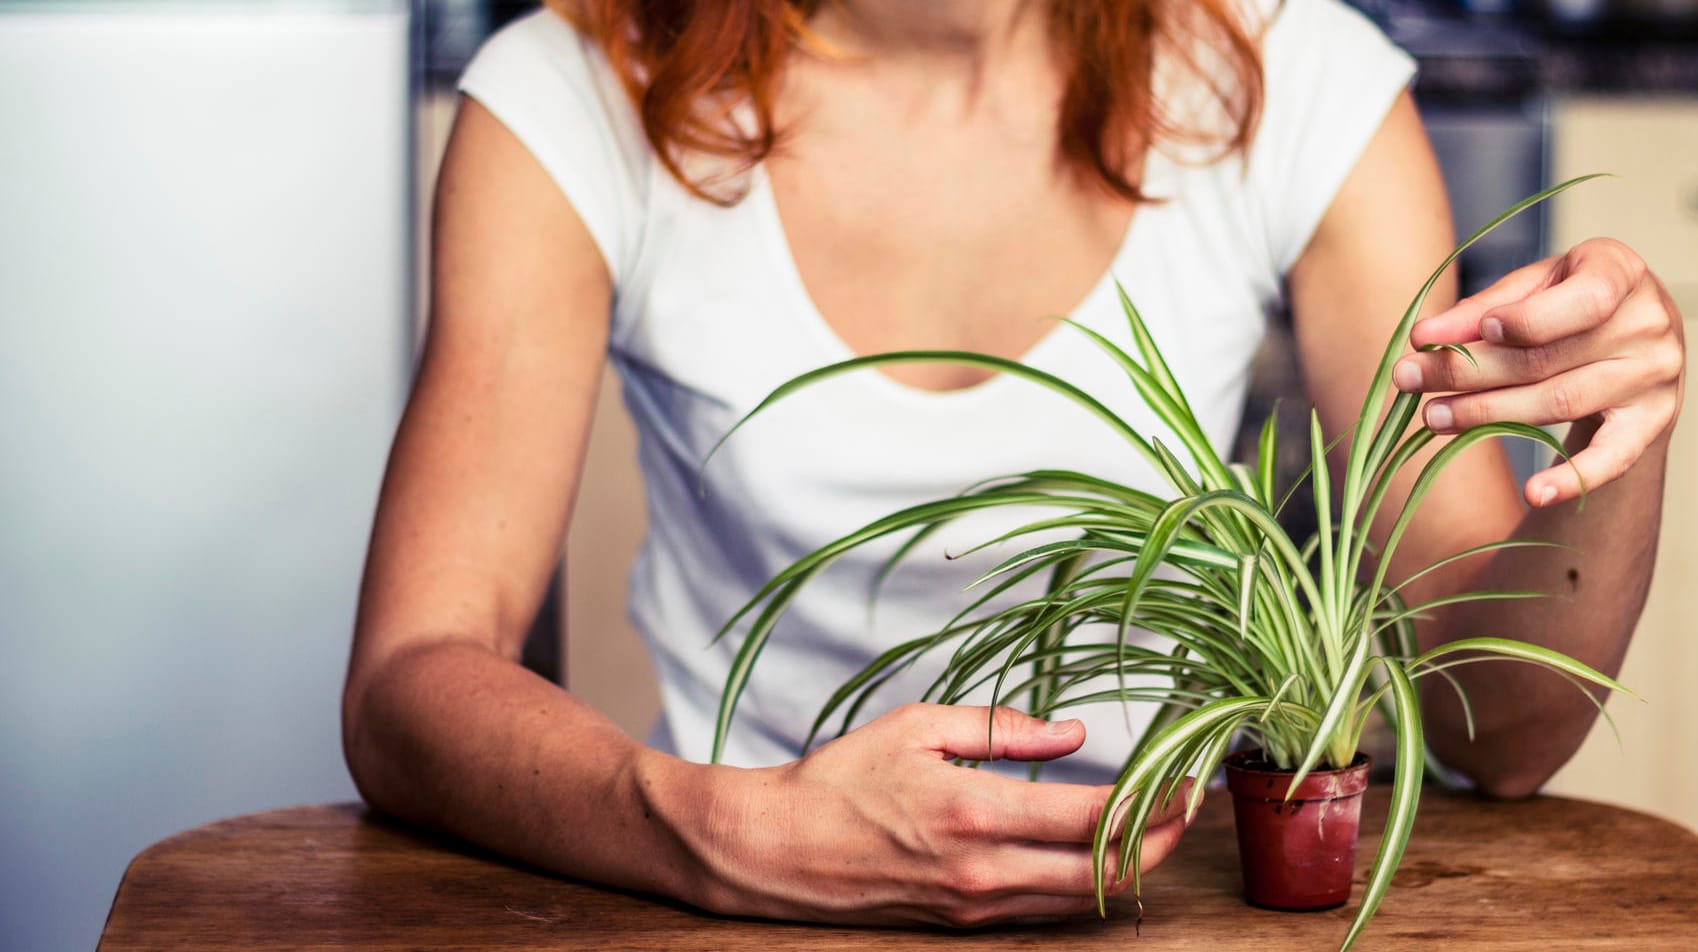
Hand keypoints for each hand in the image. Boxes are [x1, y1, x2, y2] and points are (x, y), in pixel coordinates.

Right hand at [660, 703, 1192, 926]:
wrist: (776, 850)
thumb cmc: (839, 780)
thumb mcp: (917, 728)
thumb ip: (1002, 730)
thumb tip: (1075, 734)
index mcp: (973, 812)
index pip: (1092, 817)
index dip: (1153, 801)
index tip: (1187, 777)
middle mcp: (983, 870)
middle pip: (1104, 873)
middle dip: (1161, 841)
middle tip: (1190, 804)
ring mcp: (975, 906)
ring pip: (1080, 900)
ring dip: (1128, 867)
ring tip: (1155, 825)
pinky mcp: (963, 923)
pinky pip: (1042, 910)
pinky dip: (1082, 885)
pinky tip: (1096, 855)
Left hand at [1395, 238, 1685, 506]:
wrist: (1632, 339)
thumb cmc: (1568, 303)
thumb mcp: (1532, 288)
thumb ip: (1482, 308)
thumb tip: (1423, 338)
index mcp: (1619, 272)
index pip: (1580, 301)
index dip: (1522, 321)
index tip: (1465, 333)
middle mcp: (1647, 324)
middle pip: (1546, 359)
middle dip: (1467, 372)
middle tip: (1407, 378)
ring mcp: (1653, 377)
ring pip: (1559, 402)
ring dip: (1487, 414)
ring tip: (1432, 416)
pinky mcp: (1650, 423)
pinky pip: (1612, 458)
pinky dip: (1572, 478)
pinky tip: (1535, 492)